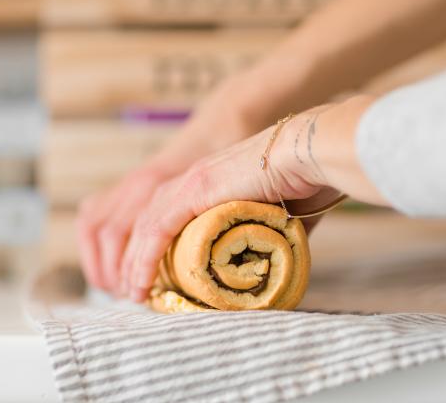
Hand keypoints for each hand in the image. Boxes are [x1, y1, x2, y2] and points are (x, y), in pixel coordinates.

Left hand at [76, 59, 313, 292]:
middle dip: (135, 259)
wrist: (311, 152)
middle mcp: (193, 180)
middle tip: (135, 292)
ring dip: (134, 262)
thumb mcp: (282, 219)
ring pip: (145, 227)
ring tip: (133, 294)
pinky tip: (140, 282)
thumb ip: (272, 240)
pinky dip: (145, 257)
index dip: (154, 249)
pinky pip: (157, 228)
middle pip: (146, 222)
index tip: (154, 280)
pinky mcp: (195, 189)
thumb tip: (275, 267)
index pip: (166, 218)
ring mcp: (191, 182)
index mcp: (209, 184)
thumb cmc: (306, 181)